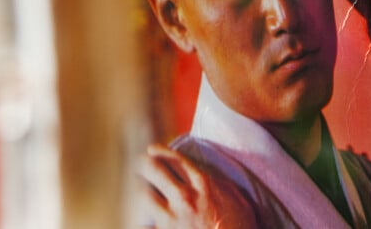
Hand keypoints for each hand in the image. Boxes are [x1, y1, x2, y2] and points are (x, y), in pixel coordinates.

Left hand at [140, 143, 256, 228]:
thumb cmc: (239, 226)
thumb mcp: (237, 198)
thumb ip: (219, 184)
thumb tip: (207, 176)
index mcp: (204, 185)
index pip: (176, 160)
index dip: (161, 152)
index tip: (151, 150)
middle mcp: (185, 198)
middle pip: (155, 171)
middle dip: (142, 164)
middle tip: (134, 163)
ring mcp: (171, 219)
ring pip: (142, 194)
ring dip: (135, 188)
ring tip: (131, 186)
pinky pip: (142, 223)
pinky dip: (138, 219)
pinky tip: (135, 216)